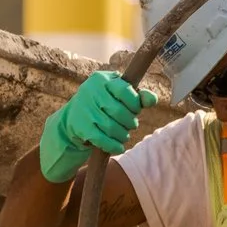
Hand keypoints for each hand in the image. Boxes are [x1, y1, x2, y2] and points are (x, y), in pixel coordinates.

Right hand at [39, 71, 156, 182]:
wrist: (74, 118)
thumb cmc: (103, 103)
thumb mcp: (118, 95)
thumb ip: (138, 96)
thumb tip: (153, 100)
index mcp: (102, 79)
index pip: (125, 91)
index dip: (135, 104)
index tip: (135, 109)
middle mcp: (90, 91)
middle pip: (120, 112)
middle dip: (130, 122)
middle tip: (131, 124)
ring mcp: (84, 109)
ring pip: (111, 127)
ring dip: (123, 135)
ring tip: (124, 135)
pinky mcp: (80, 127)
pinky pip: (102, 139)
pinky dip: (113, 145)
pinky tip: (118, 147)